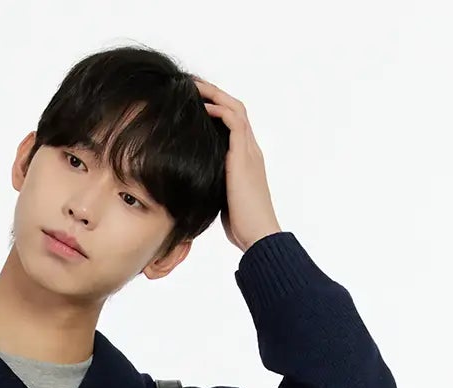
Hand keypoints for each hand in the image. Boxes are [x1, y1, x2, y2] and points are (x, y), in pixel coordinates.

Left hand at [191, 77, 280, 252]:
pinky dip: (219, 110)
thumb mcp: (223, 199)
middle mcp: (251, 150)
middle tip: (193, 85)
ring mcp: (249, 152)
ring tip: (194, 87)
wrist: (259, 236)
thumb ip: (215, 185)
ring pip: (236, 109)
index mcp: (247, 160)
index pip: (234, 124)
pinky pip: (234, 122)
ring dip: (215, 95)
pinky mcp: (244, 157)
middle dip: (215, 94)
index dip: (217, 109)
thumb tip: (194, 186)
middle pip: (236, 109)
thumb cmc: (242, 226)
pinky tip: (202, 107)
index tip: (197, 102)